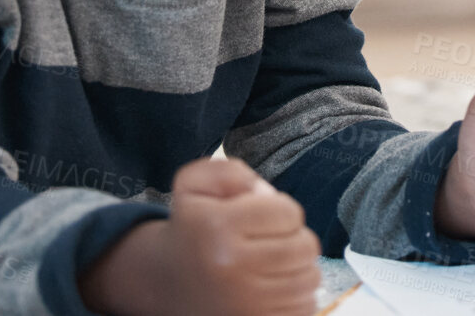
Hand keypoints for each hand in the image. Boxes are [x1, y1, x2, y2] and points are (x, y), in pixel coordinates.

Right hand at [79, 157, 321, 315]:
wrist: (165, 282)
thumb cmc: (191, 227)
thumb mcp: (194, 184)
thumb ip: (229, 171)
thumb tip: (262, 191)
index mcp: (217, 227)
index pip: (289, 213)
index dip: (283, 210)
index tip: (263, 217)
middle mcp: (231, 267)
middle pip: (305, 246)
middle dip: (295, 237)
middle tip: (271, 240)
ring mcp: (245, 305)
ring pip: (309, 279)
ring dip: (298, 268)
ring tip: (273, 263)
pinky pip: (304, 308)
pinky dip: (296, 296)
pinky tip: (273, 288)